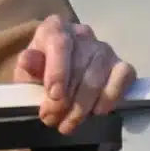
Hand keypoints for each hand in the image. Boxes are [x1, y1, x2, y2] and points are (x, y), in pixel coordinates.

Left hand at [13, 15, 135, 134]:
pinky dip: (111, 97)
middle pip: (79, 66)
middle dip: (65, 100)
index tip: (53, 95)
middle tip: (51, 119)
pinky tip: (97, 112)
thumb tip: (27, 60)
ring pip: (97, 78)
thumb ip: (29, 65)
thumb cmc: (39, 72)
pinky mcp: (121, 65)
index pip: (60, 43)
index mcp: (55, 27)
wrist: (56, 80)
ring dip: (82, 107)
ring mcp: (104, 49)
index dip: (57, 71)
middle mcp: (82, 33)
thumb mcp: (27, 70)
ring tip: (68, 123)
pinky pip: (123, 78)